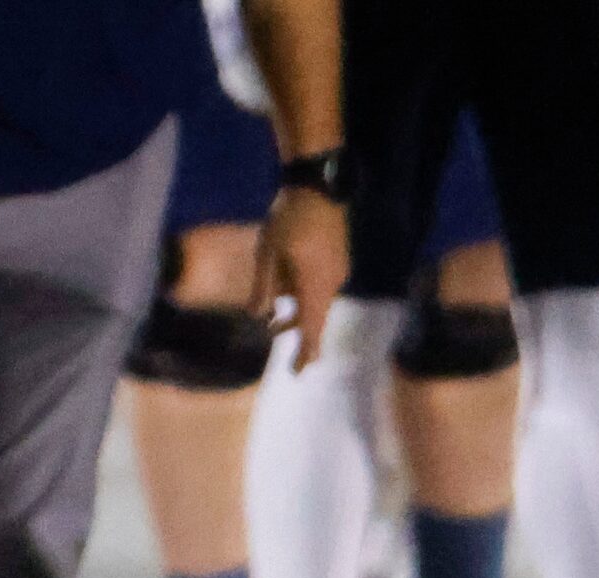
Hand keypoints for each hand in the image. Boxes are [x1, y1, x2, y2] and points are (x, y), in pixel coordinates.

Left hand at [256, 183, 348, 370]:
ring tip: (275, 306)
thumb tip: (257, 315)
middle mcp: (332, 283)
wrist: (319, 184)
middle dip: (294, 326)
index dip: (305, 353)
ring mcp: (339, 271)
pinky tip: (290, 277)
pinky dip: (307, 289)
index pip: (311, 329)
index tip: (298, 372)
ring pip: (318, 298)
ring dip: (298, 304)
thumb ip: (263, 287)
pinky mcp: (340, 259)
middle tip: (273, 332)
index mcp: (314, 286)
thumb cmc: (289, 217)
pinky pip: (322, 283)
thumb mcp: (267, 252)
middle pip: (315, 316)